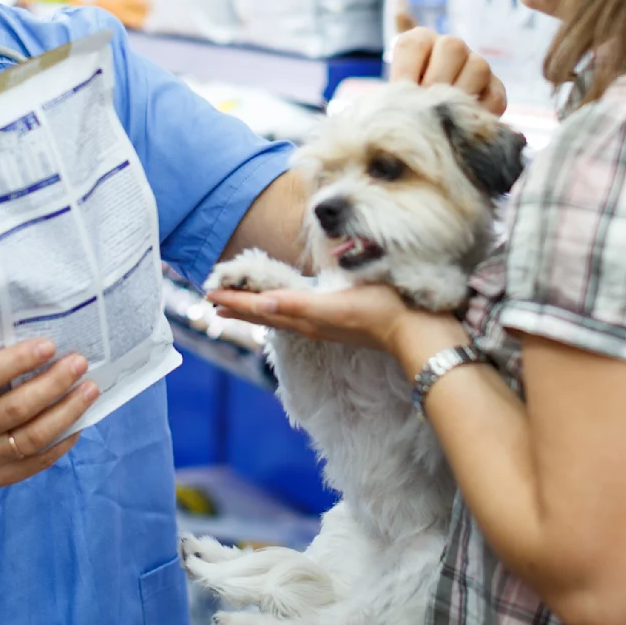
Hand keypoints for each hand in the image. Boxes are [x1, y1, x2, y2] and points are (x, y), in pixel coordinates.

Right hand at [0, 340, 98, 492]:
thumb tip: (15, 325)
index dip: (19, 360)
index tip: (49, 345)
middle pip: (17, 408)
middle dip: (54, 383)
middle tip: (80, 362)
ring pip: (34, 437)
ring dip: (68, 412)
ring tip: (90, 388)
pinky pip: (37, 462)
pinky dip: (63, 441)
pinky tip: (80, 420)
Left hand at [212, 283, 466, 359]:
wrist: (416, 331)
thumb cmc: (381, 310)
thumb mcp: (336, 306)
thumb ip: (298, 304)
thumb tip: (262, 304)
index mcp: (307, 316)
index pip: (261, 308)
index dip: (236, 301)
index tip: (209, 294)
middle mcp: (311, 323)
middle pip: (266, 315)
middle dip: (239, 307)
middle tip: (214, 301)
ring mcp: (324, 324)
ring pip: (281, 317)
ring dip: (257, 310)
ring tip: (240, 306)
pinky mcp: (338, 323)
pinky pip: (298, 316)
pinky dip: (281, 310)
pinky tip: (286, 307)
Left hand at [390, 29, 508, 115]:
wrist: (430, 131)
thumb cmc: (405, 111)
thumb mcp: (393, 98)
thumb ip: (396, 91)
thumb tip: (398, 65)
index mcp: (420, 41)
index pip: (414, 43)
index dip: (406, 70)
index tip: (401, 94)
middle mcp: (451, 47)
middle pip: (452, 46)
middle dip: (437, 81)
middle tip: (427, 107)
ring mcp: (477, 65)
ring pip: (478, 67)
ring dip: (460, 95)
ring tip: (445, 117)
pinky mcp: (495, 89)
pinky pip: (494, 96)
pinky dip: (479, 112)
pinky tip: (463, 126)